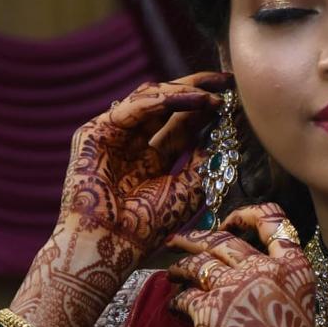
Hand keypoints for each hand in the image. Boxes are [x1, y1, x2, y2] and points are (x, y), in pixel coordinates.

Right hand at [10, 70, 231, 326]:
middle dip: (196, 89)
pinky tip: (186, 100)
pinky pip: (130, 109)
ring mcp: (112, 137)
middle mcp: (133, 144)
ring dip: (182, 93)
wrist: (113, 245)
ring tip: (211, 95)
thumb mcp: (189, 189)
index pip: (182, 123)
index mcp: (153, 159)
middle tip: (225, 81)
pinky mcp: (93, 135)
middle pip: (166, 104)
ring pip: (149, 100)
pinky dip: (158, 101)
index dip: (206, 108)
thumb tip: (224, 132)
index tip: (234, 96)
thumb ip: (205, 160)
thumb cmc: (148, 227)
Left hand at [165, 203, 322, 326]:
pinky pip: (184, 295)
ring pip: (200, 262)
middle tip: (180, 240)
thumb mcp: (295, 315)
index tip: (229, 221)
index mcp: (296, 272)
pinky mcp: (210, 311)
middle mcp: (268, 271)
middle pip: (225, 238)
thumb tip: (241, 274)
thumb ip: (275, 288)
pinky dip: (176, 300)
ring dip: (181, 265)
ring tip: (171, 272)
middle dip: (197, 237)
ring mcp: (238, 288)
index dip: (247, 214)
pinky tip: (174, 308)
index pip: (275, 221)